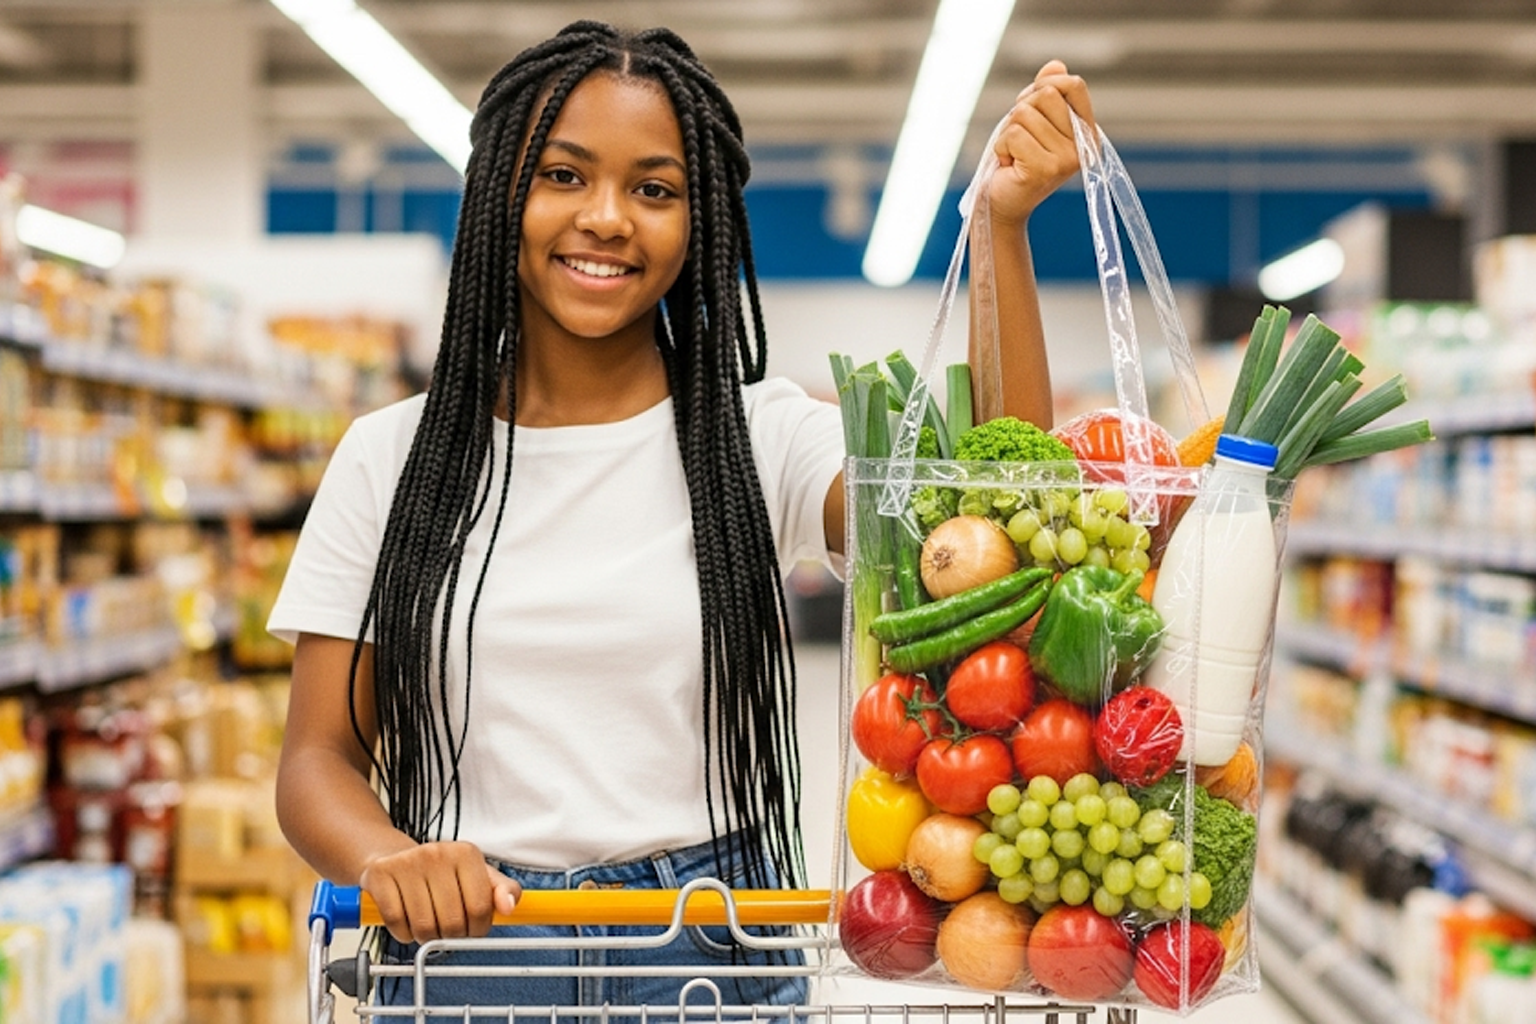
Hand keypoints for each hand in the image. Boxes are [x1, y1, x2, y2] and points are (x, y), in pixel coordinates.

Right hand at [359, 840, 520, 943]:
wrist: (394, 857)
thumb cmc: (441, 872)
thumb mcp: (477, 876)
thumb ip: (503, 890)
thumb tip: (509, 907)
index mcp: (466, 853)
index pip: (480, 908)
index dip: (477, 929)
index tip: (471, 928)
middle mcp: (437, 853)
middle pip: (452, 922)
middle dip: (451, 936)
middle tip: (446, 928)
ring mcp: (407, 863)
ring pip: (423, 926)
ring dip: (426, 937)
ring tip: (427, 924)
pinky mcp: (380, 875)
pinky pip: (396, 922)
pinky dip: (403, 933)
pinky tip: (407, 921)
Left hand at [985, 60, 1097, 224]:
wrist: (1003, 205)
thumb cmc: (1018, 161)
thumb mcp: (1033, 122)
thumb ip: (1046, 93)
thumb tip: (1055, 65)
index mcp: (1087, 132)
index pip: (1074, 85)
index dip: (1046, 84)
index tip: (1030, 105)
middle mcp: (1083, 146)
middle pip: (1046, 94)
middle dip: (1021, 111)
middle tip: (1018, 140)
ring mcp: (1066, 160)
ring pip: (1024, 114)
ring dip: (1008, 134)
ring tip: (1014, 156)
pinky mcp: (1045, 170)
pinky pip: (1013, 135)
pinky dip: (1001, 148)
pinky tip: (1009, 165)